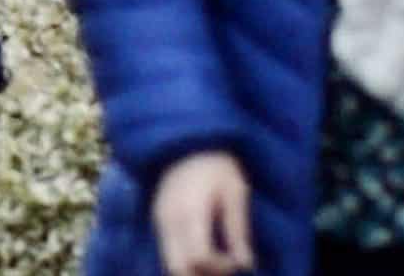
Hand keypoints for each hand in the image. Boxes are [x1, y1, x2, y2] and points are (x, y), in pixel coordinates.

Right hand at [151, 151, 254, 275]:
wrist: (187, 140)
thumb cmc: (217, 164)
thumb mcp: (235, 193)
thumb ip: (238, 230)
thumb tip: (246, 264)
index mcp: (190, 213)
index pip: (199, 258)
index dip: (221, 267)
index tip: (237, 259)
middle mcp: (169, 220)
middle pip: (178, 269)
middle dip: (203, 274)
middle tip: (224, 266)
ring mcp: (160, 220)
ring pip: (170, 263)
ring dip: (193, 270)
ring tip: (215, 259)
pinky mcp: (158, 218)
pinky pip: (167, 251)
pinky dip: (184, 259)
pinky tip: (203, 248)